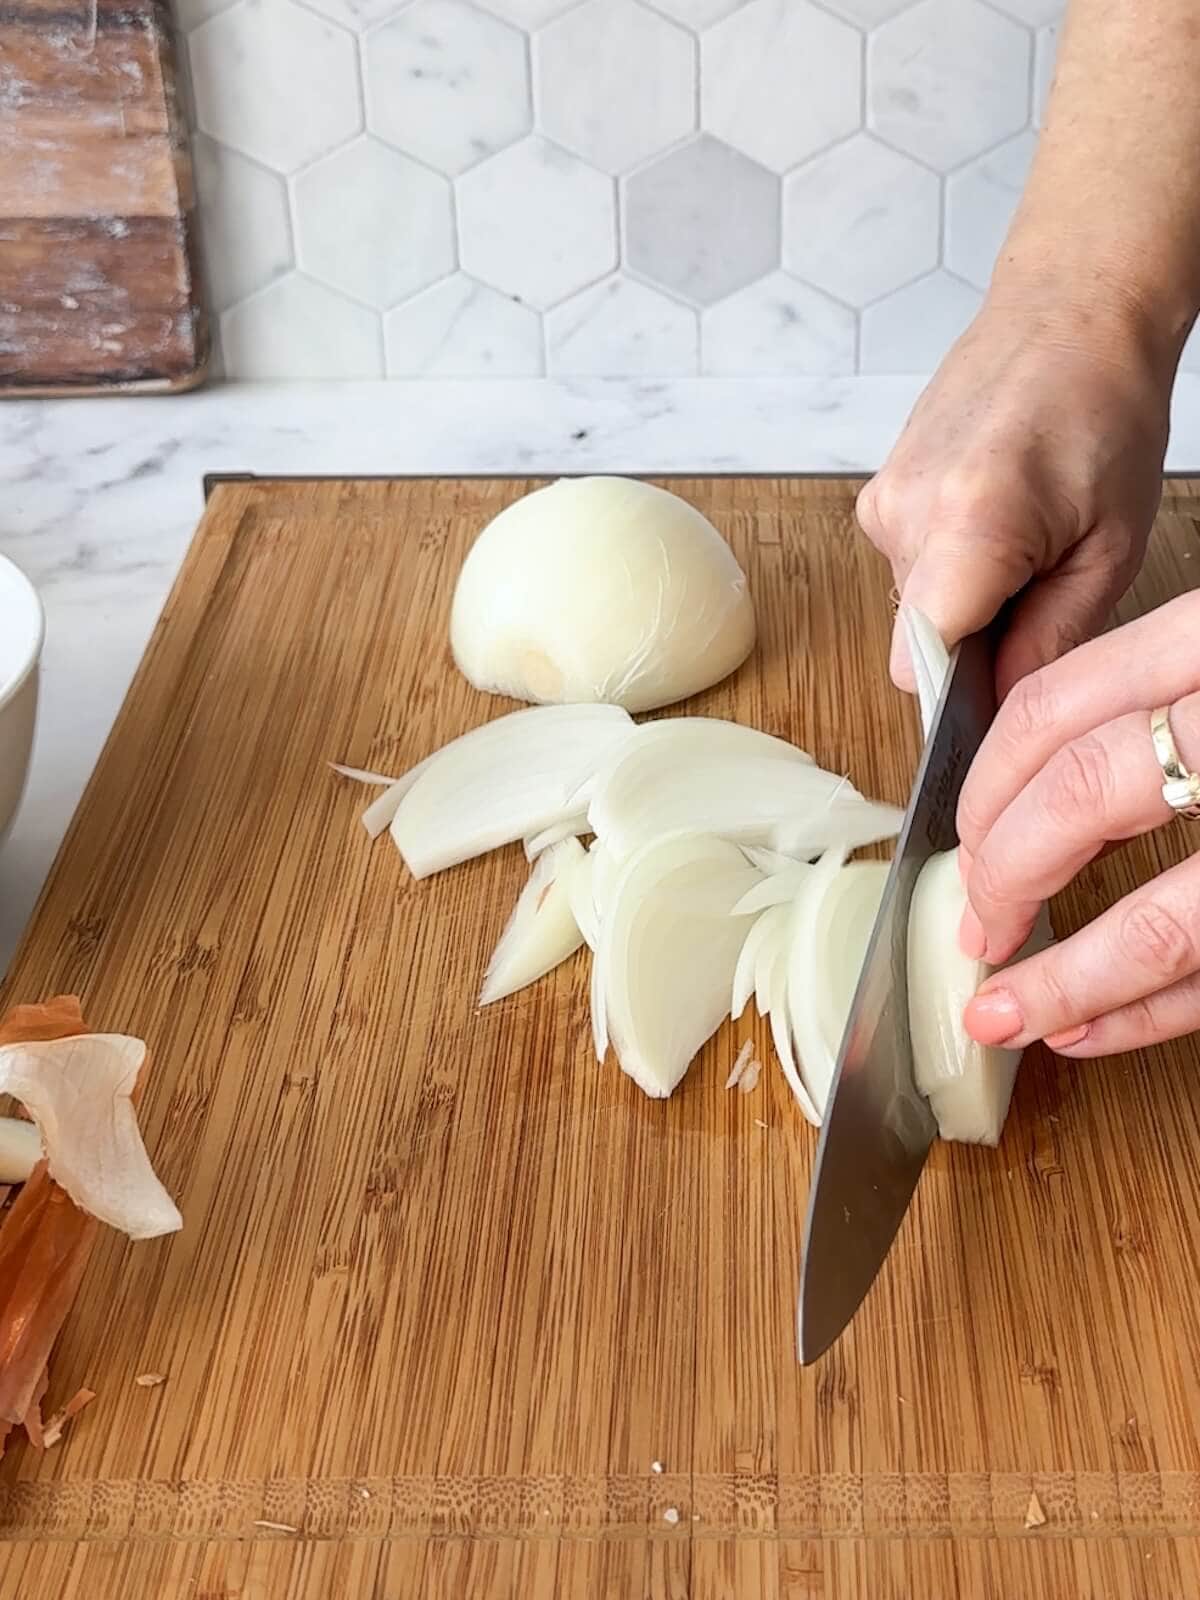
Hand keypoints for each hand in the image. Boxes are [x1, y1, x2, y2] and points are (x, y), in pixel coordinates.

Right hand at [856, 291, 1171, 698]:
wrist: (1068, 314)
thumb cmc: (1103, 409)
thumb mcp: (1109, 546)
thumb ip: (1051, 639)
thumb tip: (1005, 705)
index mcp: (968, 525)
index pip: (920, 667)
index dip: (960, 692)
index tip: (1001, 680)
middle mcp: (905, 513)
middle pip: (918, 641)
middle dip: (975, 638)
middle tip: (1041, 583)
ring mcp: (883, 500)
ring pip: (914, 604)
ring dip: (966, 596)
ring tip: (1022, 536)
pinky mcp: (878, 492)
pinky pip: (909, 563)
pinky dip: (952, 560)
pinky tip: (995, 514)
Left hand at [954, 604, 1199, 1056]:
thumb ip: (1151, 692)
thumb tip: (1026, 789)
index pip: (1058, 702)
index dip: (988, 783)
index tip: (957, 838)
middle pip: (1087, 795)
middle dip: (1005, 874)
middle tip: (972, 924)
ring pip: (1162, 922)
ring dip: (1065, 982)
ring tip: (1001, 1015)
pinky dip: (1146, 1012)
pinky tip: (1086, 1027)